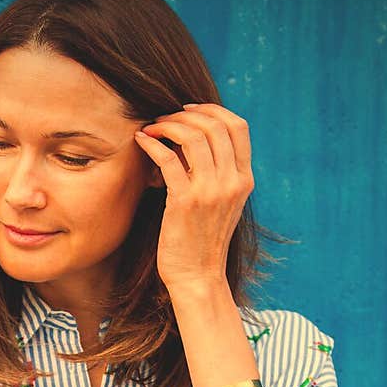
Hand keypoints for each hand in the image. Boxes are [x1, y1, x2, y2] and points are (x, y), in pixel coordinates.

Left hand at [134, 103, 253, 296]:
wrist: (197, 277)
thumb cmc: (202, 240)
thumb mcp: (221, 203)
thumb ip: (217, 172)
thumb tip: (193, 137)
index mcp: (244, 180)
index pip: (238, 127)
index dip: (212, 110)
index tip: (189, 110)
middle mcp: (232, 183)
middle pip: (214, 125)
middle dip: (185, 114)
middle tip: (163, 118)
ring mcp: (210, 192)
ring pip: (193, 136)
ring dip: (168, 125)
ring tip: (152, 128)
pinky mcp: (185, 202)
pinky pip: (168, 158)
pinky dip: (153, 143)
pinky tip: (142, 141)